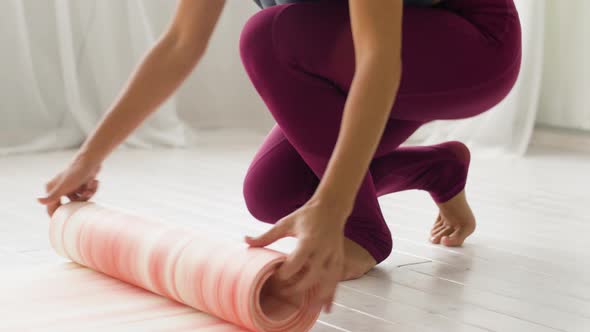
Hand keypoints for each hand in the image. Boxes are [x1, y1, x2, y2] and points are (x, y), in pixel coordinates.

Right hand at [38, 154, 101, 216]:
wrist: (91, 160)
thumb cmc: (77, 173)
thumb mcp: (64, 187)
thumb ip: (52, 196)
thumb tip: (38, 201)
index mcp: (51, 189)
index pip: (52, 208)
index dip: (60, 215)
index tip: (68, 220)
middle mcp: (59, 188)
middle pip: (69, 206)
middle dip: (81, 200)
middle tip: (86, 193)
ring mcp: (70, 187)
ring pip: (80, 200)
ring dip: (88, 194)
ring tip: (90, 185)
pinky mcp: (79, 185)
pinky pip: (86, 194)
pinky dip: (92, 189)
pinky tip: (94, 182)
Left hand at [245, 198, 347, 312]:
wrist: (332, 207)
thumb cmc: (306, 215)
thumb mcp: (285, 223)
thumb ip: (266, 236)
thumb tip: (245, 241)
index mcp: (308, 240)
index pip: (295, 263)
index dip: (284, 273)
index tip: (274, 276)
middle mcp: (323, 249)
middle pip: (311, 276)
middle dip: (297, 287)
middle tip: (283, 293)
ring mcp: (333, 255)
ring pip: (327, 281)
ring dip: (317, 297)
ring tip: (306, 309)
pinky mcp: (339, 259)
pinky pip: (336, 280)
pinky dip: (331, 295)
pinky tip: (325, 309)